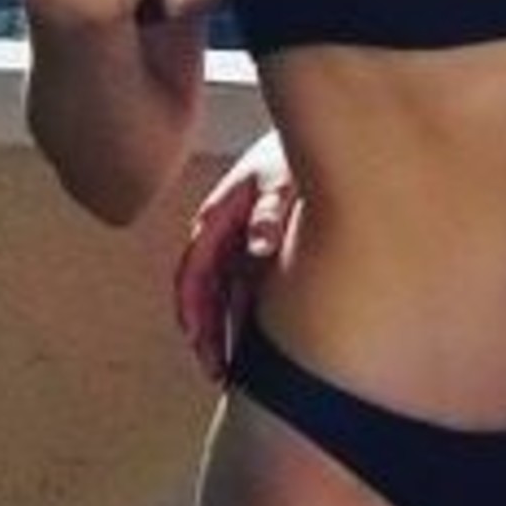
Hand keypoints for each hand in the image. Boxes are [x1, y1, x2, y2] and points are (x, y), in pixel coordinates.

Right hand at [174, 135, 296, 382]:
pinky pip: (236, 286)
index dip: (195, 312)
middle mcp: (218, 234)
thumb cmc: (293, 156)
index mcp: (217, 217)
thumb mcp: (281, 178)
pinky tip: (248, 340)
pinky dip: (237, 314)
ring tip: (226, 369)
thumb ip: (268, 210)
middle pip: (201, 292)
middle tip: (217, 371)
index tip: (202, 344)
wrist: (311, 134)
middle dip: (205, 334)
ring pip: (217, 293)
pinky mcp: (250, 246)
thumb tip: (258, 245)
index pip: (194, 272)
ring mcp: (233, 241)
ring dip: (219, 331)